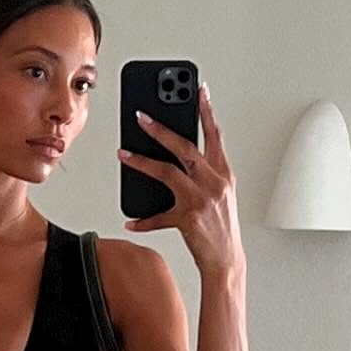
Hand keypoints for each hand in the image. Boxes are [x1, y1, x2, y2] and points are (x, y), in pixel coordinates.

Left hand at [118, 84, 241, 273]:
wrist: (227, 260)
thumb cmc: (222, 228)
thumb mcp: (220, 195)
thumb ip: (203, 174)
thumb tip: (177, 159)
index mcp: (224, 173)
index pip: (214, 135)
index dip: (206, 111)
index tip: (198, 90)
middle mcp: (214, 182)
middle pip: (185, 147)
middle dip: (161, 129)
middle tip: (142, 116)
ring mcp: (200, 199)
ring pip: (166, 171)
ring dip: (141, 161)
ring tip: (123, 152)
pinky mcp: (187, 218)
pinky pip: (158, 216)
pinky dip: (143, 220)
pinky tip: (130, 220)